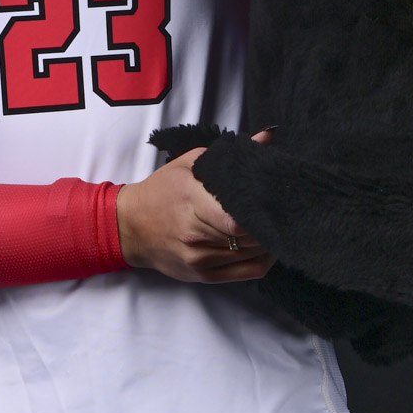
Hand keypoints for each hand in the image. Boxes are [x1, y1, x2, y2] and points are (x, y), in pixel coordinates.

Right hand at [116, 130, 274, 282]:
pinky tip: (268, 249)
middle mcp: (195, 234)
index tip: (274, 201)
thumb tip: (266, 137)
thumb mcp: (189, 163)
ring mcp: (198, 258)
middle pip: (247, 237)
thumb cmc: (160, 192)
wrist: (129, 227)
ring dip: (268, 242)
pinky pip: (244, 274)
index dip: (260, 214)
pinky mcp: (202, 275)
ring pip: (249, 255)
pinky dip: (262, 261)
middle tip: (282, 212)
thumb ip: (228, 153)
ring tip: (277, 227)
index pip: (236, 219)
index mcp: (192, 201)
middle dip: (269, 226)